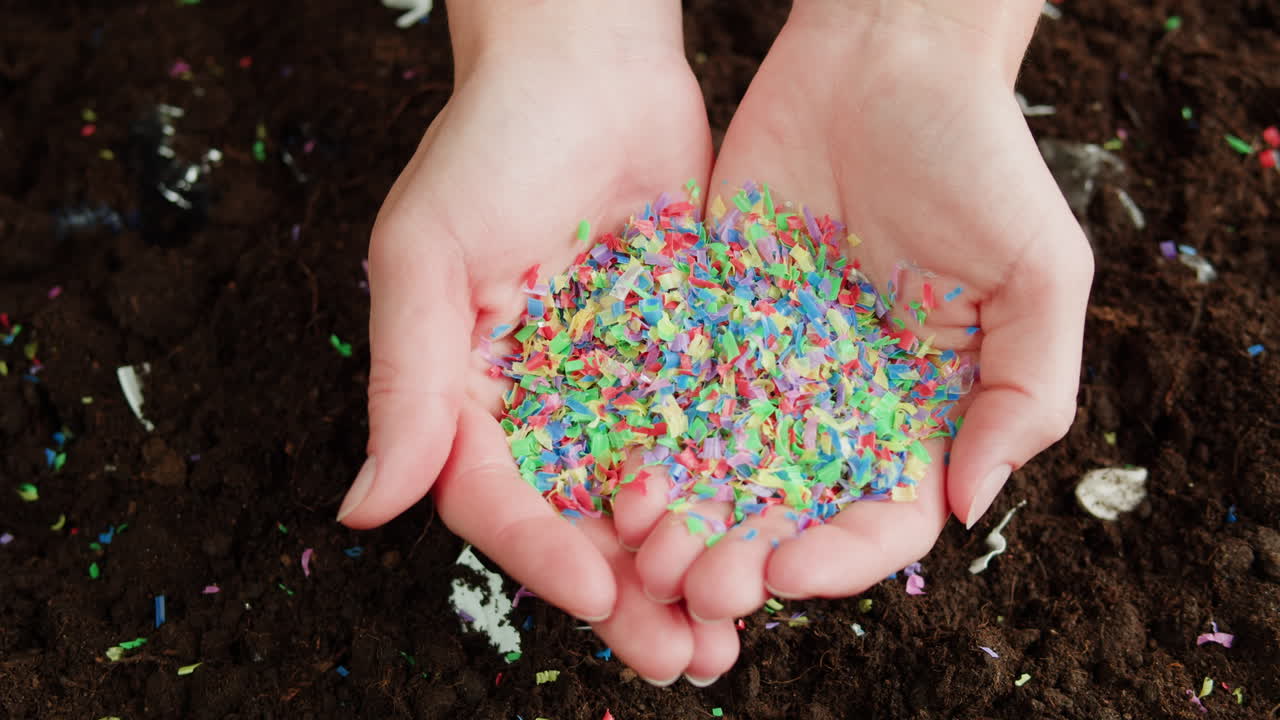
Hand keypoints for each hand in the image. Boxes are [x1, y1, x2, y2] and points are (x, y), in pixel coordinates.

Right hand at [336, 1, 737, 684]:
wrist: (589, 64)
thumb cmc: (489, 145)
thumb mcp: (426, 257)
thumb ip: (406, 383)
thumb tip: (364, 511)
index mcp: (468, 398)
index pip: (499, 500)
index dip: (539, 555)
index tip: (593, 592)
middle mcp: (543, 409)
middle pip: (580, 526)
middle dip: (628, 598)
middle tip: (681, 660)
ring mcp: (617, 390)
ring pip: (652, 504)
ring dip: (690, 573)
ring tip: (733, 636)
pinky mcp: (684, 361)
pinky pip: (709, 440)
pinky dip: (736, 498)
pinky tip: (774, 543)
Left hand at [613, 0, 1091, 628]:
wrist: (883, 59)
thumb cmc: (979, 157)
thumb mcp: (1040, 272)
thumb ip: (1024, 393)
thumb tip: (968, 505)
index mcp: (924, 414)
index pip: (884, 519)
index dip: (840, 559)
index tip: (787, 570)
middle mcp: (845, 408)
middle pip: (793, 511)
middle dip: (746, 557)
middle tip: (697, 586)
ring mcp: (775, 368)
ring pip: (725, 469)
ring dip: (690, 520)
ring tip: (645, 550)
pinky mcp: (715, 323)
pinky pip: (680, 396)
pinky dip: (654, 443)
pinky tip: (621, 476)